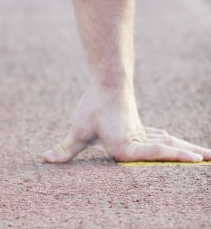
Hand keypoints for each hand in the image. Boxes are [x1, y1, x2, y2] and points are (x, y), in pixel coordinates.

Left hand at [43, 85, 210, 163]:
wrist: (106, 80)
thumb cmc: (92, 106)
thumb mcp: (79, 130)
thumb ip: (66, 149)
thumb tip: (45, 159)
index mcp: (126, 148)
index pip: (154, 154)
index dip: (175, 156)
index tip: (195, 159)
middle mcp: (139, 142)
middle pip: (168, 151)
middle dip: (187, 157)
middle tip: (209, 160)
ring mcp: (143, 134)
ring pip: (168, 144)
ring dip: (185, 150)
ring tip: (205, 156)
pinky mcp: (141, 128)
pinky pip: (161, 139)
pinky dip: (172, 145)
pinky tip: (179, 146)